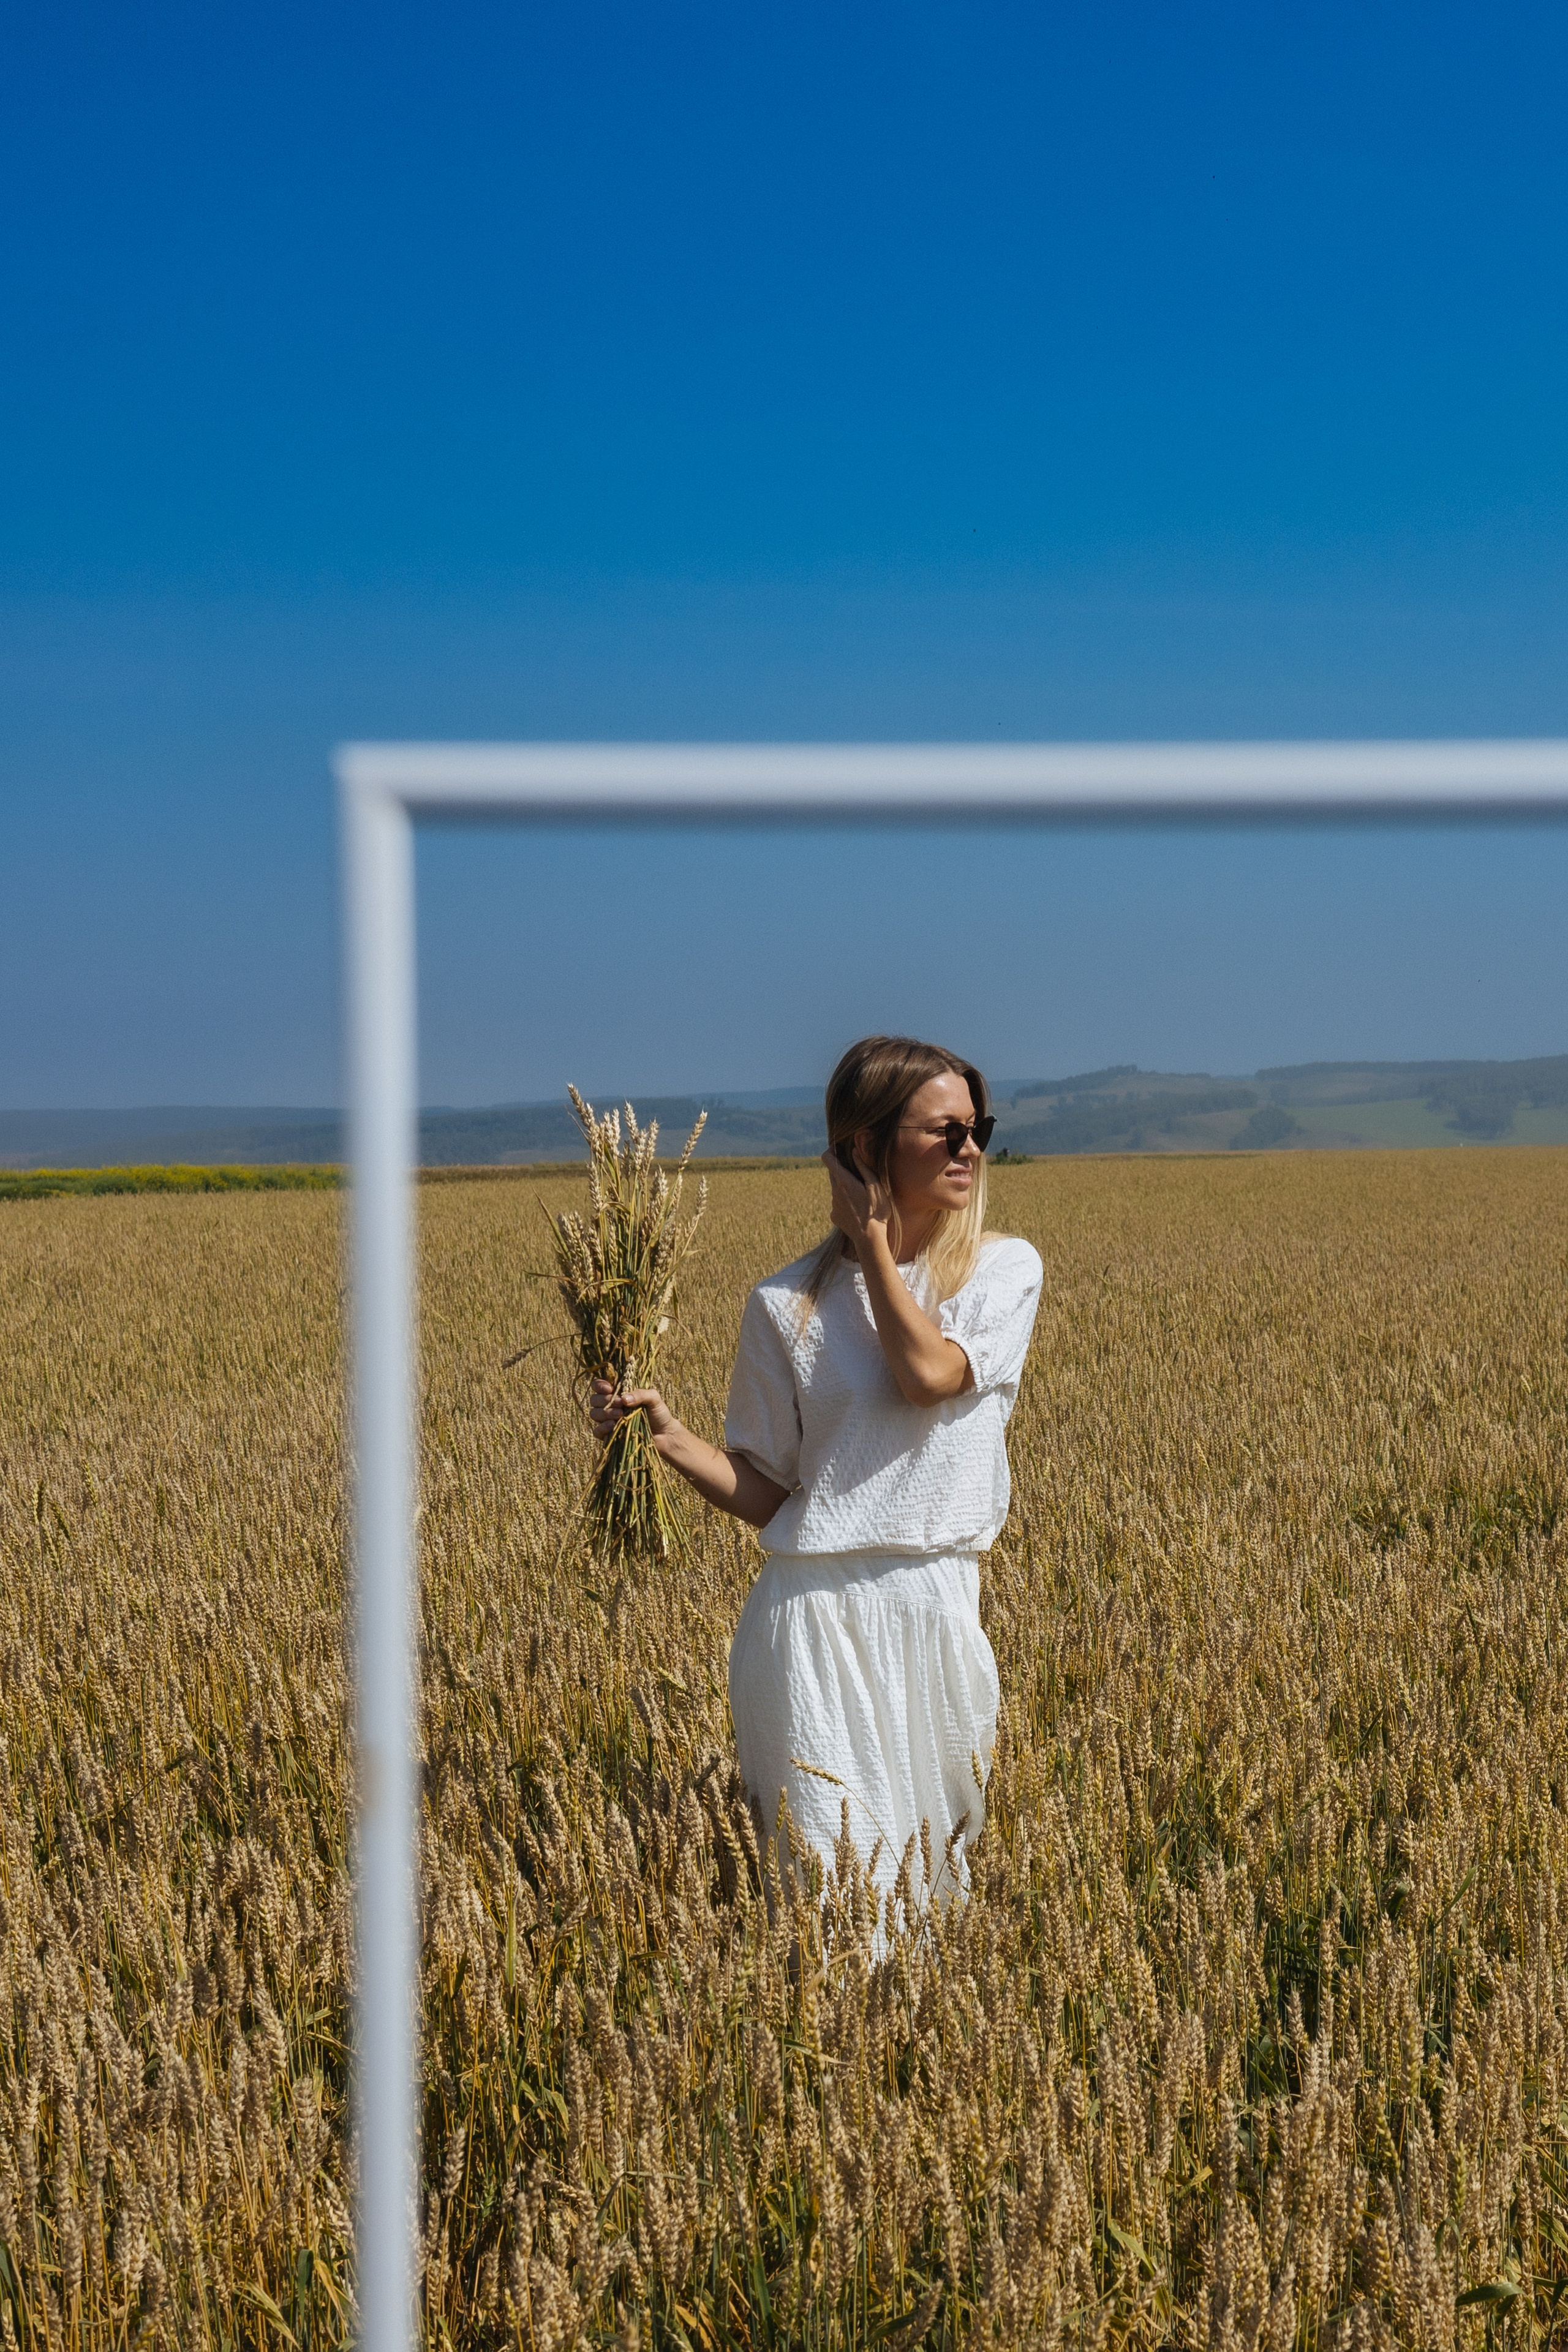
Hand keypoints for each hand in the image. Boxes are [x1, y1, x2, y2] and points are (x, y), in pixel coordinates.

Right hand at [587, 1378, 675, 1445]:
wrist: (665, 1435)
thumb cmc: (659, 1413)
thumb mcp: (654, 1398)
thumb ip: (641, 1394)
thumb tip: (624, 1399)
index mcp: (619, 1393)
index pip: (599, 1385)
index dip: (599, 1385)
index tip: (609, 1388)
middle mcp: (611, 1405)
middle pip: (594, 1399)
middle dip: (605, 1400)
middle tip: (621, 1404)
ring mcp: (609, 1420)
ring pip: (594, 1414)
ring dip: (605, 1413)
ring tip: (621, 1415)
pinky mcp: (609, 1435)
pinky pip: (597, 1431)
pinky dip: (602, 1427)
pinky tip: (613, 1426)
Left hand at [821, 1142, 892, 1257]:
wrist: (870, 1239)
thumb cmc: (877, 1211)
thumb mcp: (876, 1186)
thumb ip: (863, 1167)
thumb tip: (854, 1151)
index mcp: (844, 1181)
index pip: (828, 1159)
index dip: (831, 1151)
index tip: (838, 1149)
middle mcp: (834, 1191)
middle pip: (833, 1173)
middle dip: (842, 1170)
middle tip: (857, 1174)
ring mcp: (833, 1205)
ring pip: (836, 1189)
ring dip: (845, 1188)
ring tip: (862, 1197)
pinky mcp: (834, 1216)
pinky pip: (837, 1203)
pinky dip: (845, 1202)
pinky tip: (858, 1210)